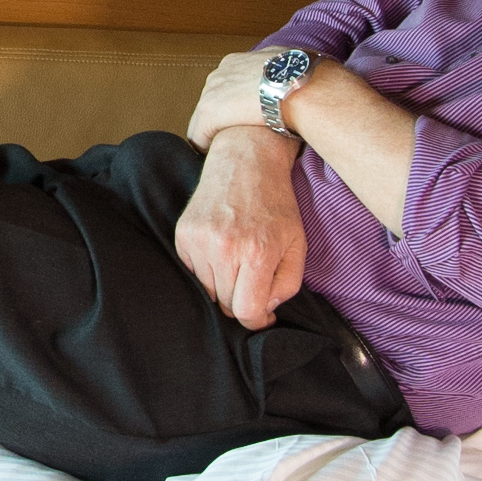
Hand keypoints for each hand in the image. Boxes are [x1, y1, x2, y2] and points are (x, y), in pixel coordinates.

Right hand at [173, 129, 306, 329]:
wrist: (245, 160)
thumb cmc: (276, 205)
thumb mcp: (297, 244)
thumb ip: (287, 284)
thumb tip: (265, 309)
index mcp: (257, 253)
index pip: (246, 311)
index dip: (257, 320)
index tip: (263, 314)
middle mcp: (224, 249)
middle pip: (226, 305)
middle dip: (243, 300)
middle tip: (254, 280)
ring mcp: (199, 241)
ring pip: (208, 290)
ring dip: (224, 284)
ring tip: (238, 259)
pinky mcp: (184, 234)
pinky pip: (193, 271)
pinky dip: (208, 268)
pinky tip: (221, 247)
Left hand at [186, 50, 296, 150]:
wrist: (299, 87)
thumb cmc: (303, 80)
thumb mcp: (288, 67)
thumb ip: (280, 74)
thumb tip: (292, 80)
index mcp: (238, 62)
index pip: (227, 87)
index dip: (235, 105)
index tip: (244, 118)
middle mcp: (220, 73)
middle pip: (213, 102)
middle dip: (223, 118)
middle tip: (235, 136)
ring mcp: (211, 92)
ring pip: (203, 120)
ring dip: (215, 133)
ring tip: (227, 149)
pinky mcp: (208, 113)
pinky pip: (198, 136)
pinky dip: (206, 147)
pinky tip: (217, 157)